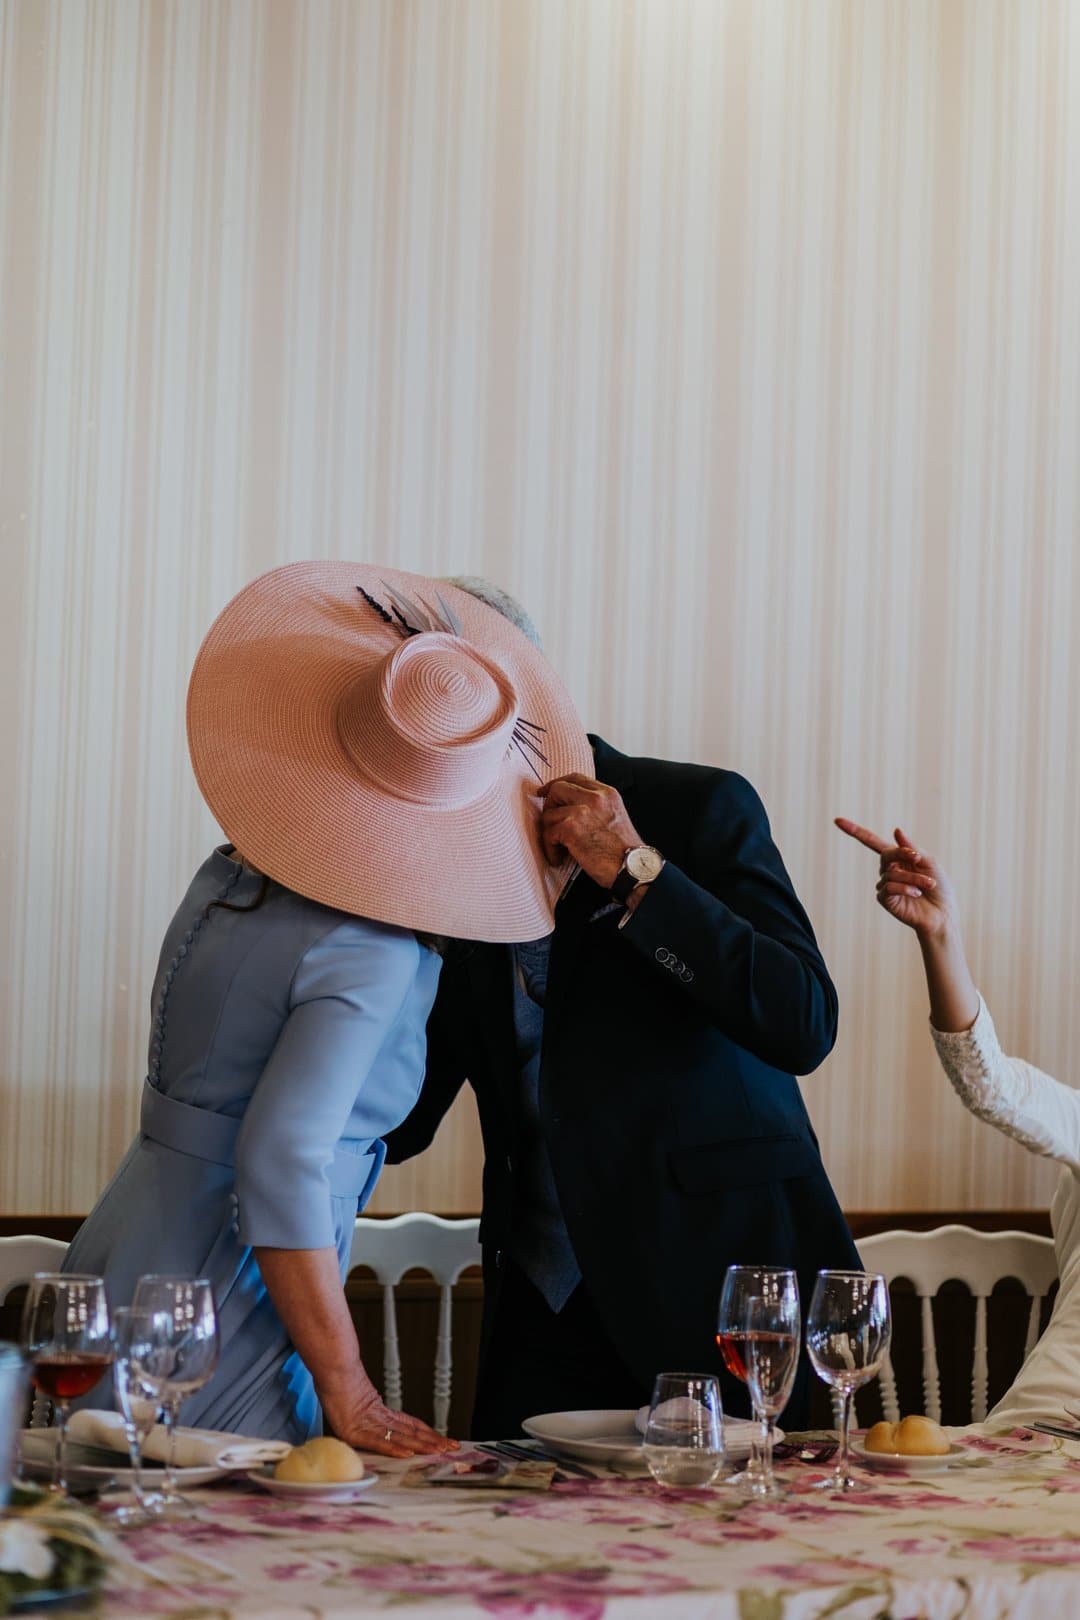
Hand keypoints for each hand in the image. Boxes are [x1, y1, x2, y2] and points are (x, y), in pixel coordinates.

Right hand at [320, 1374, 458, 1458]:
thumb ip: (365, 1407)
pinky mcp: (356, 1432)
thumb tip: (370, 1412)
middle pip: (411, 1432)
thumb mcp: (354, 1398)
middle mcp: (379, 1419)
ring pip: (401, 1437)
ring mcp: (368, 1425)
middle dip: (432, 1441)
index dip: (428, 1433)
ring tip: (438, 1451)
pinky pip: (378, 1442)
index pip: (410, 1425)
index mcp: (380, 1412)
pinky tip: (408, 1453)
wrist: (331, 1367)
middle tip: (452, 1447)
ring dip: (421, 1446)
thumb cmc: (338, 1380)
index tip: (443, 1440)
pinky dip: (394, 1449)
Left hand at [540, 774, 643, 886]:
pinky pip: (548, 834)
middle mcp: (595, 797)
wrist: (632, 868)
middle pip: (558, 789)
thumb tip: (567, 806)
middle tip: (550, 824)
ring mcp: (582, 811)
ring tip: (560, 849)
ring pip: (549, 814)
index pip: (575, 778)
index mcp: (607, 793)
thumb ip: (594, 806)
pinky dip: (551, 849)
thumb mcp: (614, 816)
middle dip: (549, 806)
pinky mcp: (571, 828)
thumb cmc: (623, 851)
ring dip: (550, 834)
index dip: (556, 784)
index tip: (546, 792)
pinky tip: (559, 858)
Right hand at [834, 818, 959, 943]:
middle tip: (918, 858)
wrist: (943, 914)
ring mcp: (885, 885)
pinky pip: (890, 887)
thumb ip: (912, 848)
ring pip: (892, 873)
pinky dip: (905, 887)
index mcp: (898, 858)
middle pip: (886, 855)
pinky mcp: (885, 900)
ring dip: (913, 877)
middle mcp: (889, 870)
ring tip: (928, 885)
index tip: (837, 821)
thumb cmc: (939, 888)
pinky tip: (916, 893)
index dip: (855, 831)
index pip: (872, 842)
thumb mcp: (929, 862)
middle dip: (902, 854)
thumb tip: (896, 830)